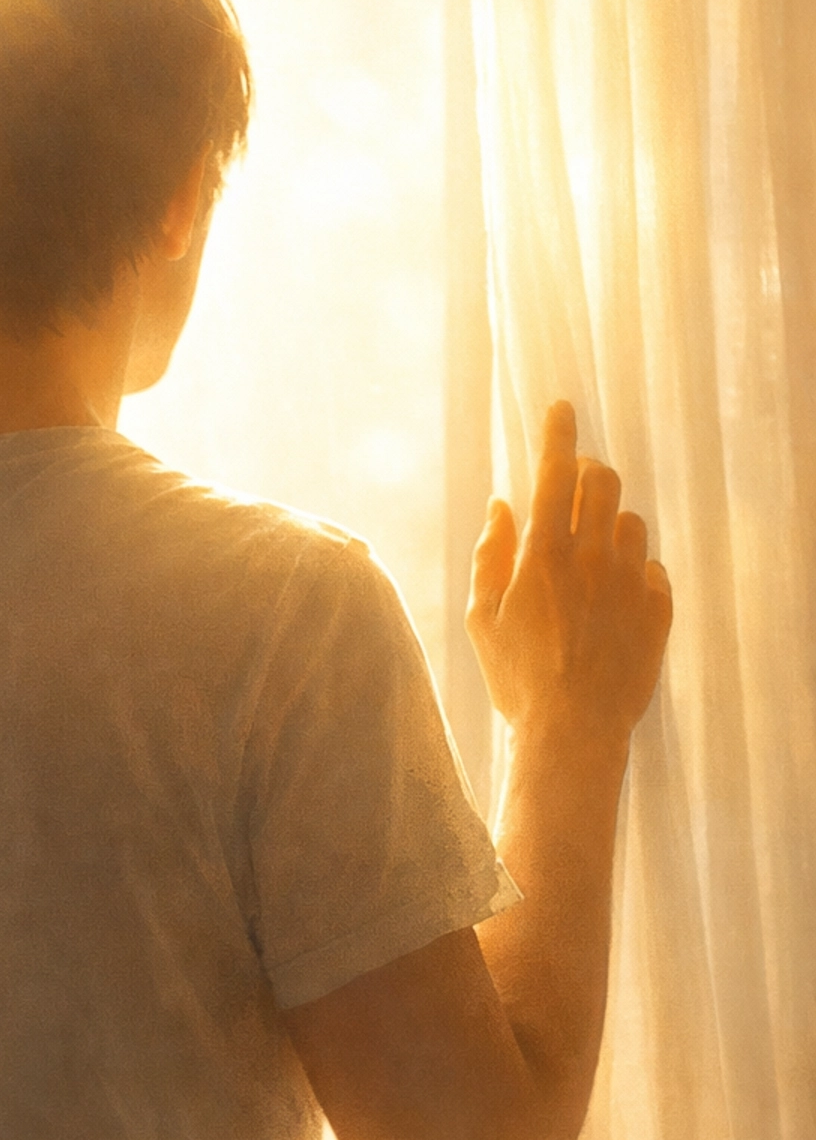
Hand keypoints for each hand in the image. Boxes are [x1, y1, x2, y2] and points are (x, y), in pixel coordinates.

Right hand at [467, 402, 672, 748]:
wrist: (573, 733)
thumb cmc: (516, 679)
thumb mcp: (481, 617)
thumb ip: (490, 554)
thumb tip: (500, 505)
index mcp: (544, 555)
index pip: (555, 474)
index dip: (558, 434)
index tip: (563, 407)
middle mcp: (592, 559)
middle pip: (604, 483)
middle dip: (589, 472)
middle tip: (575, 487)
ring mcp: (630, 584)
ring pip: (630, 523)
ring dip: (609, 523)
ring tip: (590, 555)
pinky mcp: (658, 612)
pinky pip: (653, 570)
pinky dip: (635, 571)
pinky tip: (615, 596)